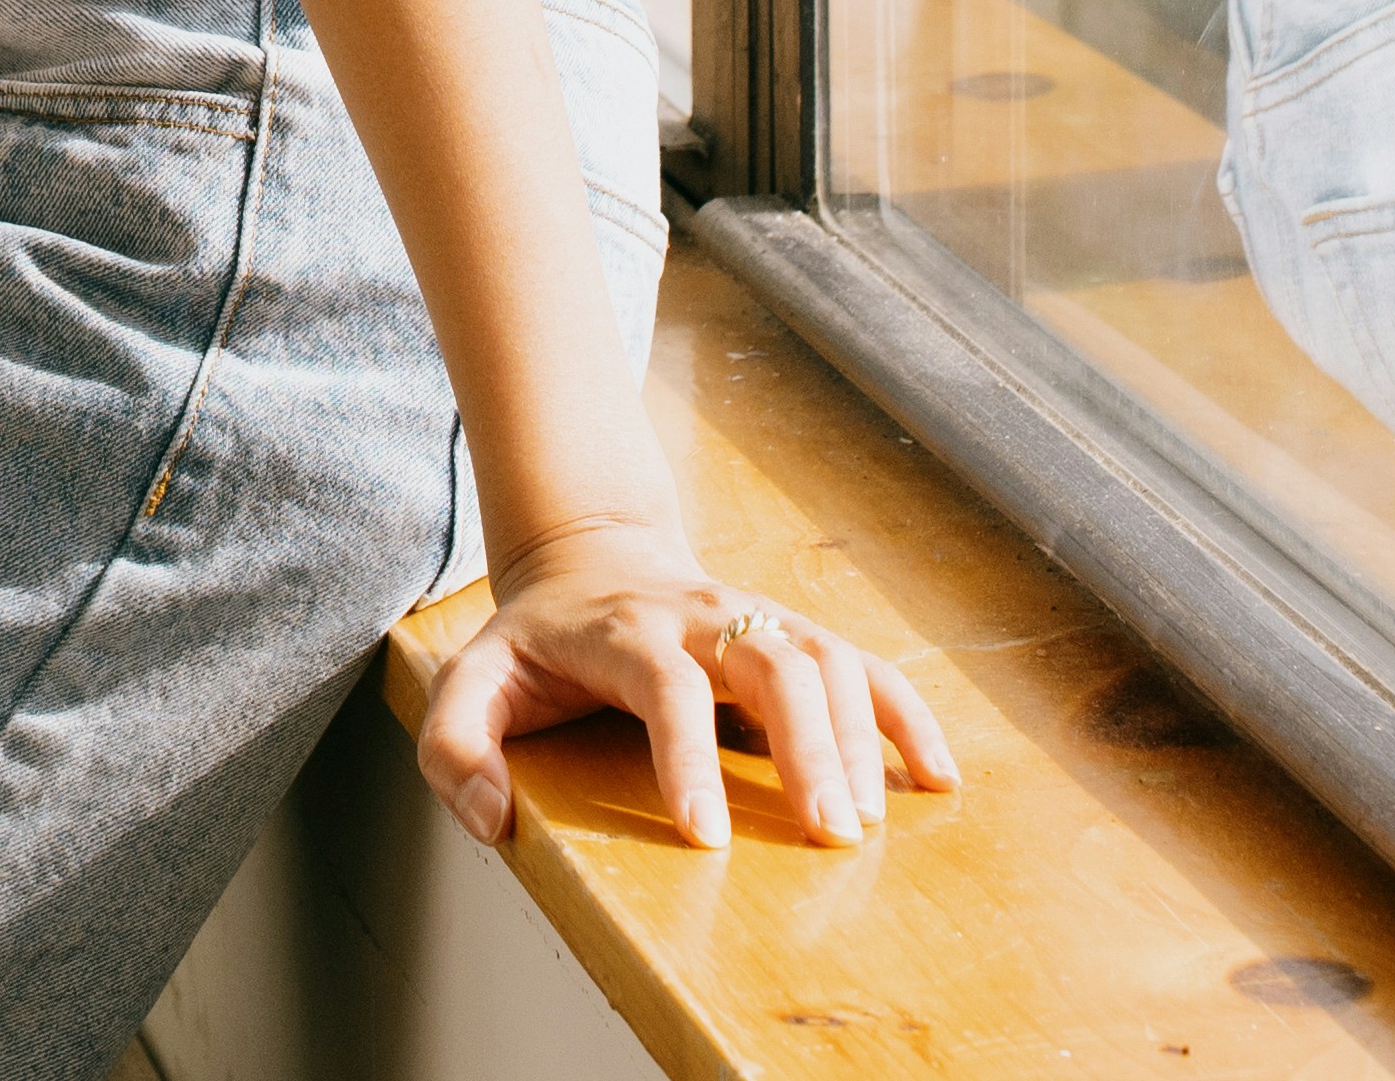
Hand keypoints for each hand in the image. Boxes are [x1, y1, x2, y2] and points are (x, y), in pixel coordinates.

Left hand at [414, 524, 958, 852]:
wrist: (589, 557)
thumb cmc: (534, 642)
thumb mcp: (470, 680)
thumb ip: (457, 746)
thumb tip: (494, 821)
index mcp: (625, 634)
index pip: (666, 688)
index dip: (687, 759)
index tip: (707, 836)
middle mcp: (701, 617)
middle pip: (771, 664)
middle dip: (806, 748)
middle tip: (828, 836)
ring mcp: (756, 618)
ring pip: (826, 659)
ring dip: (858, 738)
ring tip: (868, 823)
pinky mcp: (793, 633)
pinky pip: (866, 665)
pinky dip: (906, 717)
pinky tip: (937, 778)